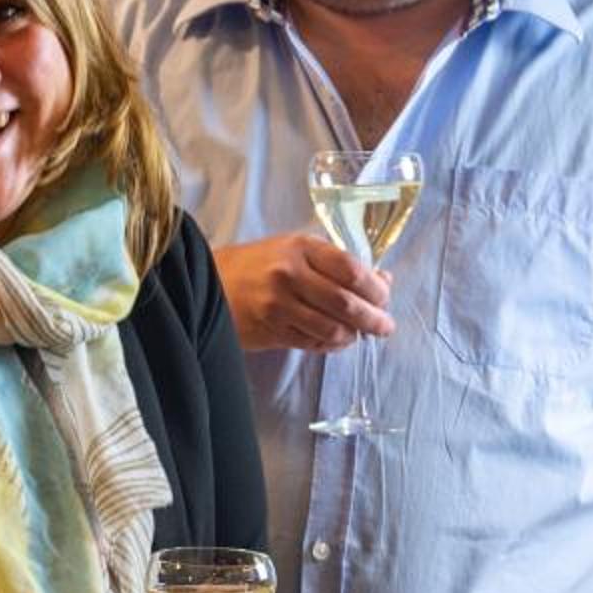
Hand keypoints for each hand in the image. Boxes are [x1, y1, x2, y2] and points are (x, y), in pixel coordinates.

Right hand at [214, 231, 392, 352]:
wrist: (207, 281)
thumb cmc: (258, 264)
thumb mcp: (295, 249)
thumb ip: (336, 263)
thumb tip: (382, 280)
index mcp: (301, 248)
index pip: (351, 270)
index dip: (375, 289)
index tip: (385, 297)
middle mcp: (289, 275)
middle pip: (346, 303)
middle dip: (373, 319)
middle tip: (385, 326)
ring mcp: (278, 305)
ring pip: (331, 329)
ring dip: (352, 336)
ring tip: (359, 335)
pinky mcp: (270, 330)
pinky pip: (312, 342)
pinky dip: (330, 344)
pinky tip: (335, 340)